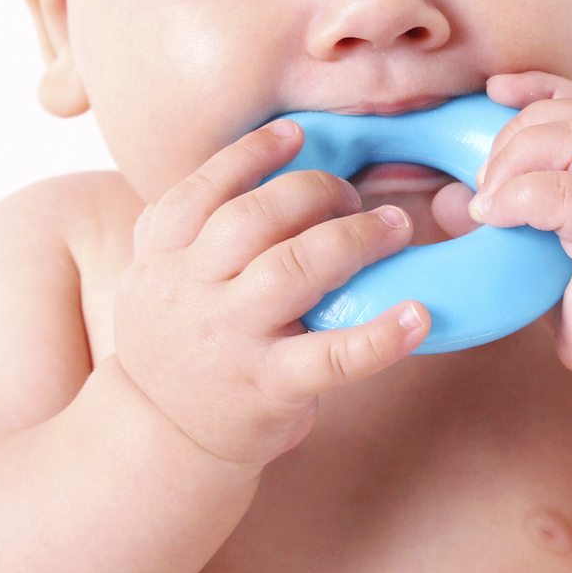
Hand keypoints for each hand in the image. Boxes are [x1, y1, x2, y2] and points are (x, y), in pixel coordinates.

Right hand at [112, 120, 428, 466]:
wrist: (160, 438)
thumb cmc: (176, 342)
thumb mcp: (154, 277)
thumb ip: (182, 226)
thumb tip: (245, 162)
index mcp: (164, 258)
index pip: (201, 190)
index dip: (251, 155)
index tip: (295, 135)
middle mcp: (194, 291)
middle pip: (254, 218)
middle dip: (313, 192)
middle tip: (352, 195)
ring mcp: (234, 339)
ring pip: (293, 269)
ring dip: (352, 239)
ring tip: (396, 227)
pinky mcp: (271, 386)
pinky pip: (332, 357)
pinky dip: (380, 336)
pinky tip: (417, 316)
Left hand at [468, 73, 571, 379]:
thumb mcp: (552, 251)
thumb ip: (513, 216)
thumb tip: (449, 196)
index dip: (539, 87)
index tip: (494, 93)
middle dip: (518, 132)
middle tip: (484, 179)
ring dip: (522, 157)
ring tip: (491, 197)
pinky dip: (527, 195)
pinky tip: (498, 215)